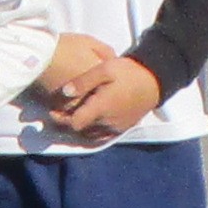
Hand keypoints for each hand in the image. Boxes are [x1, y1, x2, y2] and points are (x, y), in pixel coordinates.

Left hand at [30, 46, 161, 143]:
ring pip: (91, 135)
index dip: (62, 119)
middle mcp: (107, 122)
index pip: (75, 123)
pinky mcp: (122, 129)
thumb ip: (84, 81)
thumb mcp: (105, 69)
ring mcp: (115, 128)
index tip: (54, 111)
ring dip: (80, 128)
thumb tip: (64, 92)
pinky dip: (92, 132)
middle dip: (68, 123)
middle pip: (80, 130)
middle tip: (58, 113)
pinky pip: (102, 137)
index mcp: (101, 108)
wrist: (154, 81)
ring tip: (72, 116)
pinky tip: (89, 123)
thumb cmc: (128, 73)